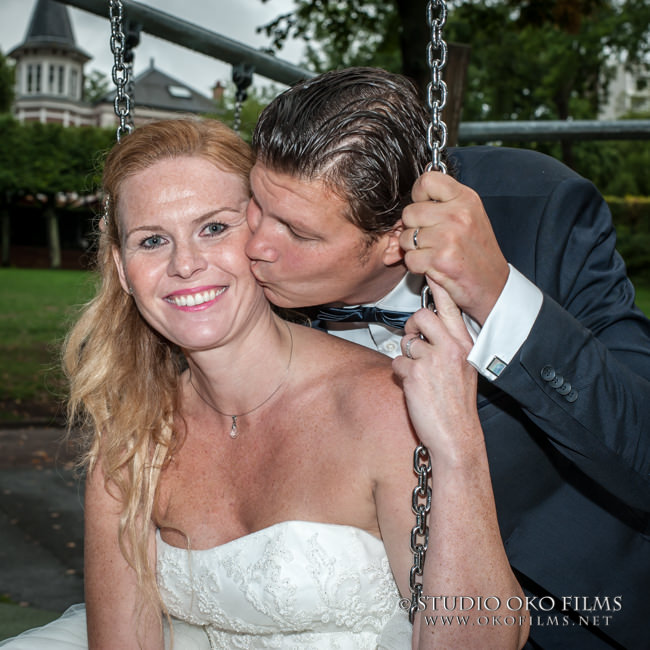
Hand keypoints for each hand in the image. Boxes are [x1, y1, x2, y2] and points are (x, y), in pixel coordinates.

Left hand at [392, 281, 481, 467]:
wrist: (457, 436)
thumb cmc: (458, 405)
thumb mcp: (464, 369)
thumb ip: (451, 346)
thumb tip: (430, 330)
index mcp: (465, 345)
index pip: (450, 308)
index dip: (439, 287)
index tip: (431, 271)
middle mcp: (451, 348)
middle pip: (422, 316)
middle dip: (412, 327)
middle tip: (414, 341)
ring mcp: (433, 360)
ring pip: (406, 342)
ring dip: (407, 357)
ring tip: (419, 374)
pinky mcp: (415, 374)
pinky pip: (397, 362)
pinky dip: (400, 374)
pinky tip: (413, 387)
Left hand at [399, 171, 508, 324]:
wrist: (493, 286)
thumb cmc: (479, 253)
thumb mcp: (471, 216)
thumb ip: (446, 202)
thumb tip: (418, 191)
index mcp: (466, 199)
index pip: (427, 180)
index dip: (419, 195)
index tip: (424, 206)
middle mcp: (458, 215)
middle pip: (410, 212)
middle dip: (413, 227)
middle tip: (430, 238)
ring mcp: (448, 237)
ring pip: (406, 237)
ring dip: (414, 248)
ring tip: (432, 252)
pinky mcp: (439, 259)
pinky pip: (409, 258)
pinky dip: (416, 265)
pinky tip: (432, 265)